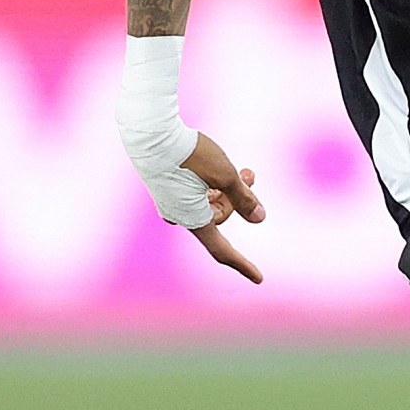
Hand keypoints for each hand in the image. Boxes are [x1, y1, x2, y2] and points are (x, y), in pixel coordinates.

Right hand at [182, 131, 265, 280]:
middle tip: (250, 174)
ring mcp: (170, 201)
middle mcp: (178, 215)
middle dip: (238, 199)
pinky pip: (196, 194)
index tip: (259, 278)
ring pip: (209, 203)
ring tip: (244, 169)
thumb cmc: (189, 153)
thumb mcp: (225, 174)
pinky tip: (219, 167)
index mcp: (191, 218)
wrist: (150, 131)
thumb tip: (260, 218)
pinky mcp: (167, 187)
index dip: (242, 264)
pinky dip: (212, 184)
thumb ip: (244, 198)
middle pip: (219, 216)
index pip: (221, 249)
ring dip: (228, 189)